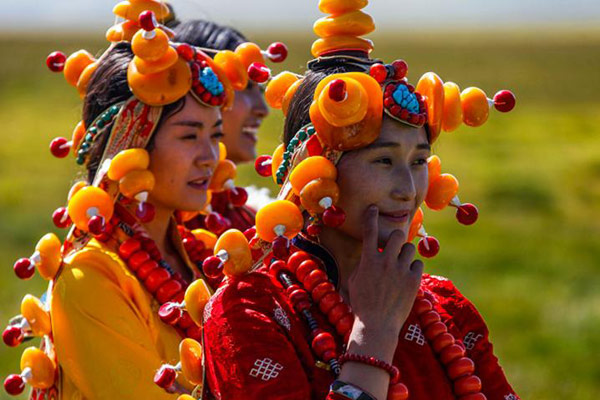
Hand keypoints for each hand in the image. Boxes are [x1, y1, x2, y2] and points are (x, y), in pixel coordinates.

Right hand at [347, 205, 423, 343]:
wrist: (377, 325)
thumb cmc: (362, 303)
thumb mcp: (355, 280)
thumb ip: (363, 263)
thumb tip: (370, 252)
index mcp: (369, 260)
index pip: (370, 231)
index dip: (371, 216)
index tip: (374, 208)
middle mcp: (386, 262)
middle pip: (397, 234)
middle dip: (396, 238)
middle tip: (394, 246)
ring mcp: (401, 271)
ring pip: (409, 248)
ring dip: (405, 254)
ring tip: (400, 265)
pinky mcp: (414, 281)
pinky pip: (418, 264)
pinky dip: (413, 268)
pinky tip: (407, 277)